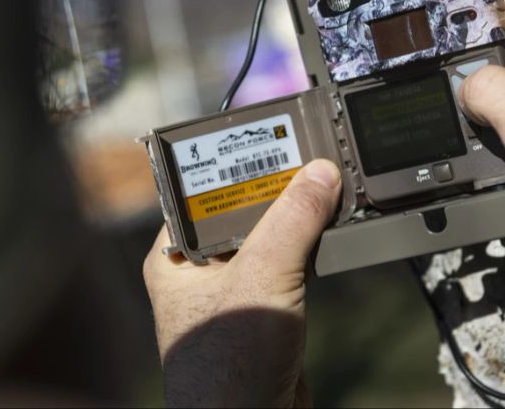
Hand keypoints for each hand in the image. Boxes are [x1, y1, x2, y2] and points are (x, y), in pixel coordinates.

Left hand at [143, 159, 340, 407]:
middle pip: (241, 210)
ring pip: (269, 238)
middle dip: (276, 187)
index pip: (202, 189)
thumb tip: (318, 174)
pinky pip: (289, 265)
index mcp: (174, 255)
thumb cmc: (227, 369)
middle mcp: (200, 270)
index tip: (270, 135)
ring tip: (325, 184)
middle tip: (308, 153)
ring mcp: (234, 291)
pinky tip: (330, 229)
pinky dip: (310, 247)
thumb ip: (292, 221)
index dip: (235, 160)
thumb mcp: (262, 278)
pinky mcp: (265, 311)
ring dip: (297, 217)